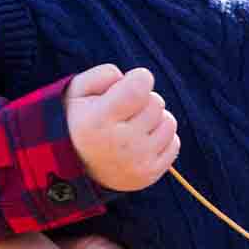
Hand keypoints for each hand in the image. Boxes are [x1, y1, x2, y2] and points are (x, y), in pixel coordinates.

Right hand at [66, 64, 178, 191]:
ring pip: (169, 122)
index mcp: (99, 120)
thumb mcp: (77, 90)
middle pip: (156, 102)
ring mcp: (137, 161)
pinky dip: (162, 138)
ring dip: (155, 118)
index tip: (130, 83)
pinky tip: (142, 140)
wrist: (74, 166)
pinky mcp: (150, 174)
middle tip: (126, 110)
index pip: (139, 87)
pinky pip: (174, 143)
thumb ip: (103, 74)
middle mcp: (120, 143)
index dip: (139, 78)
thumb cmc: (79, 120)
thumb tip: (129, 78)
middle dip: (144, 99)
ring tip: (134, 124)